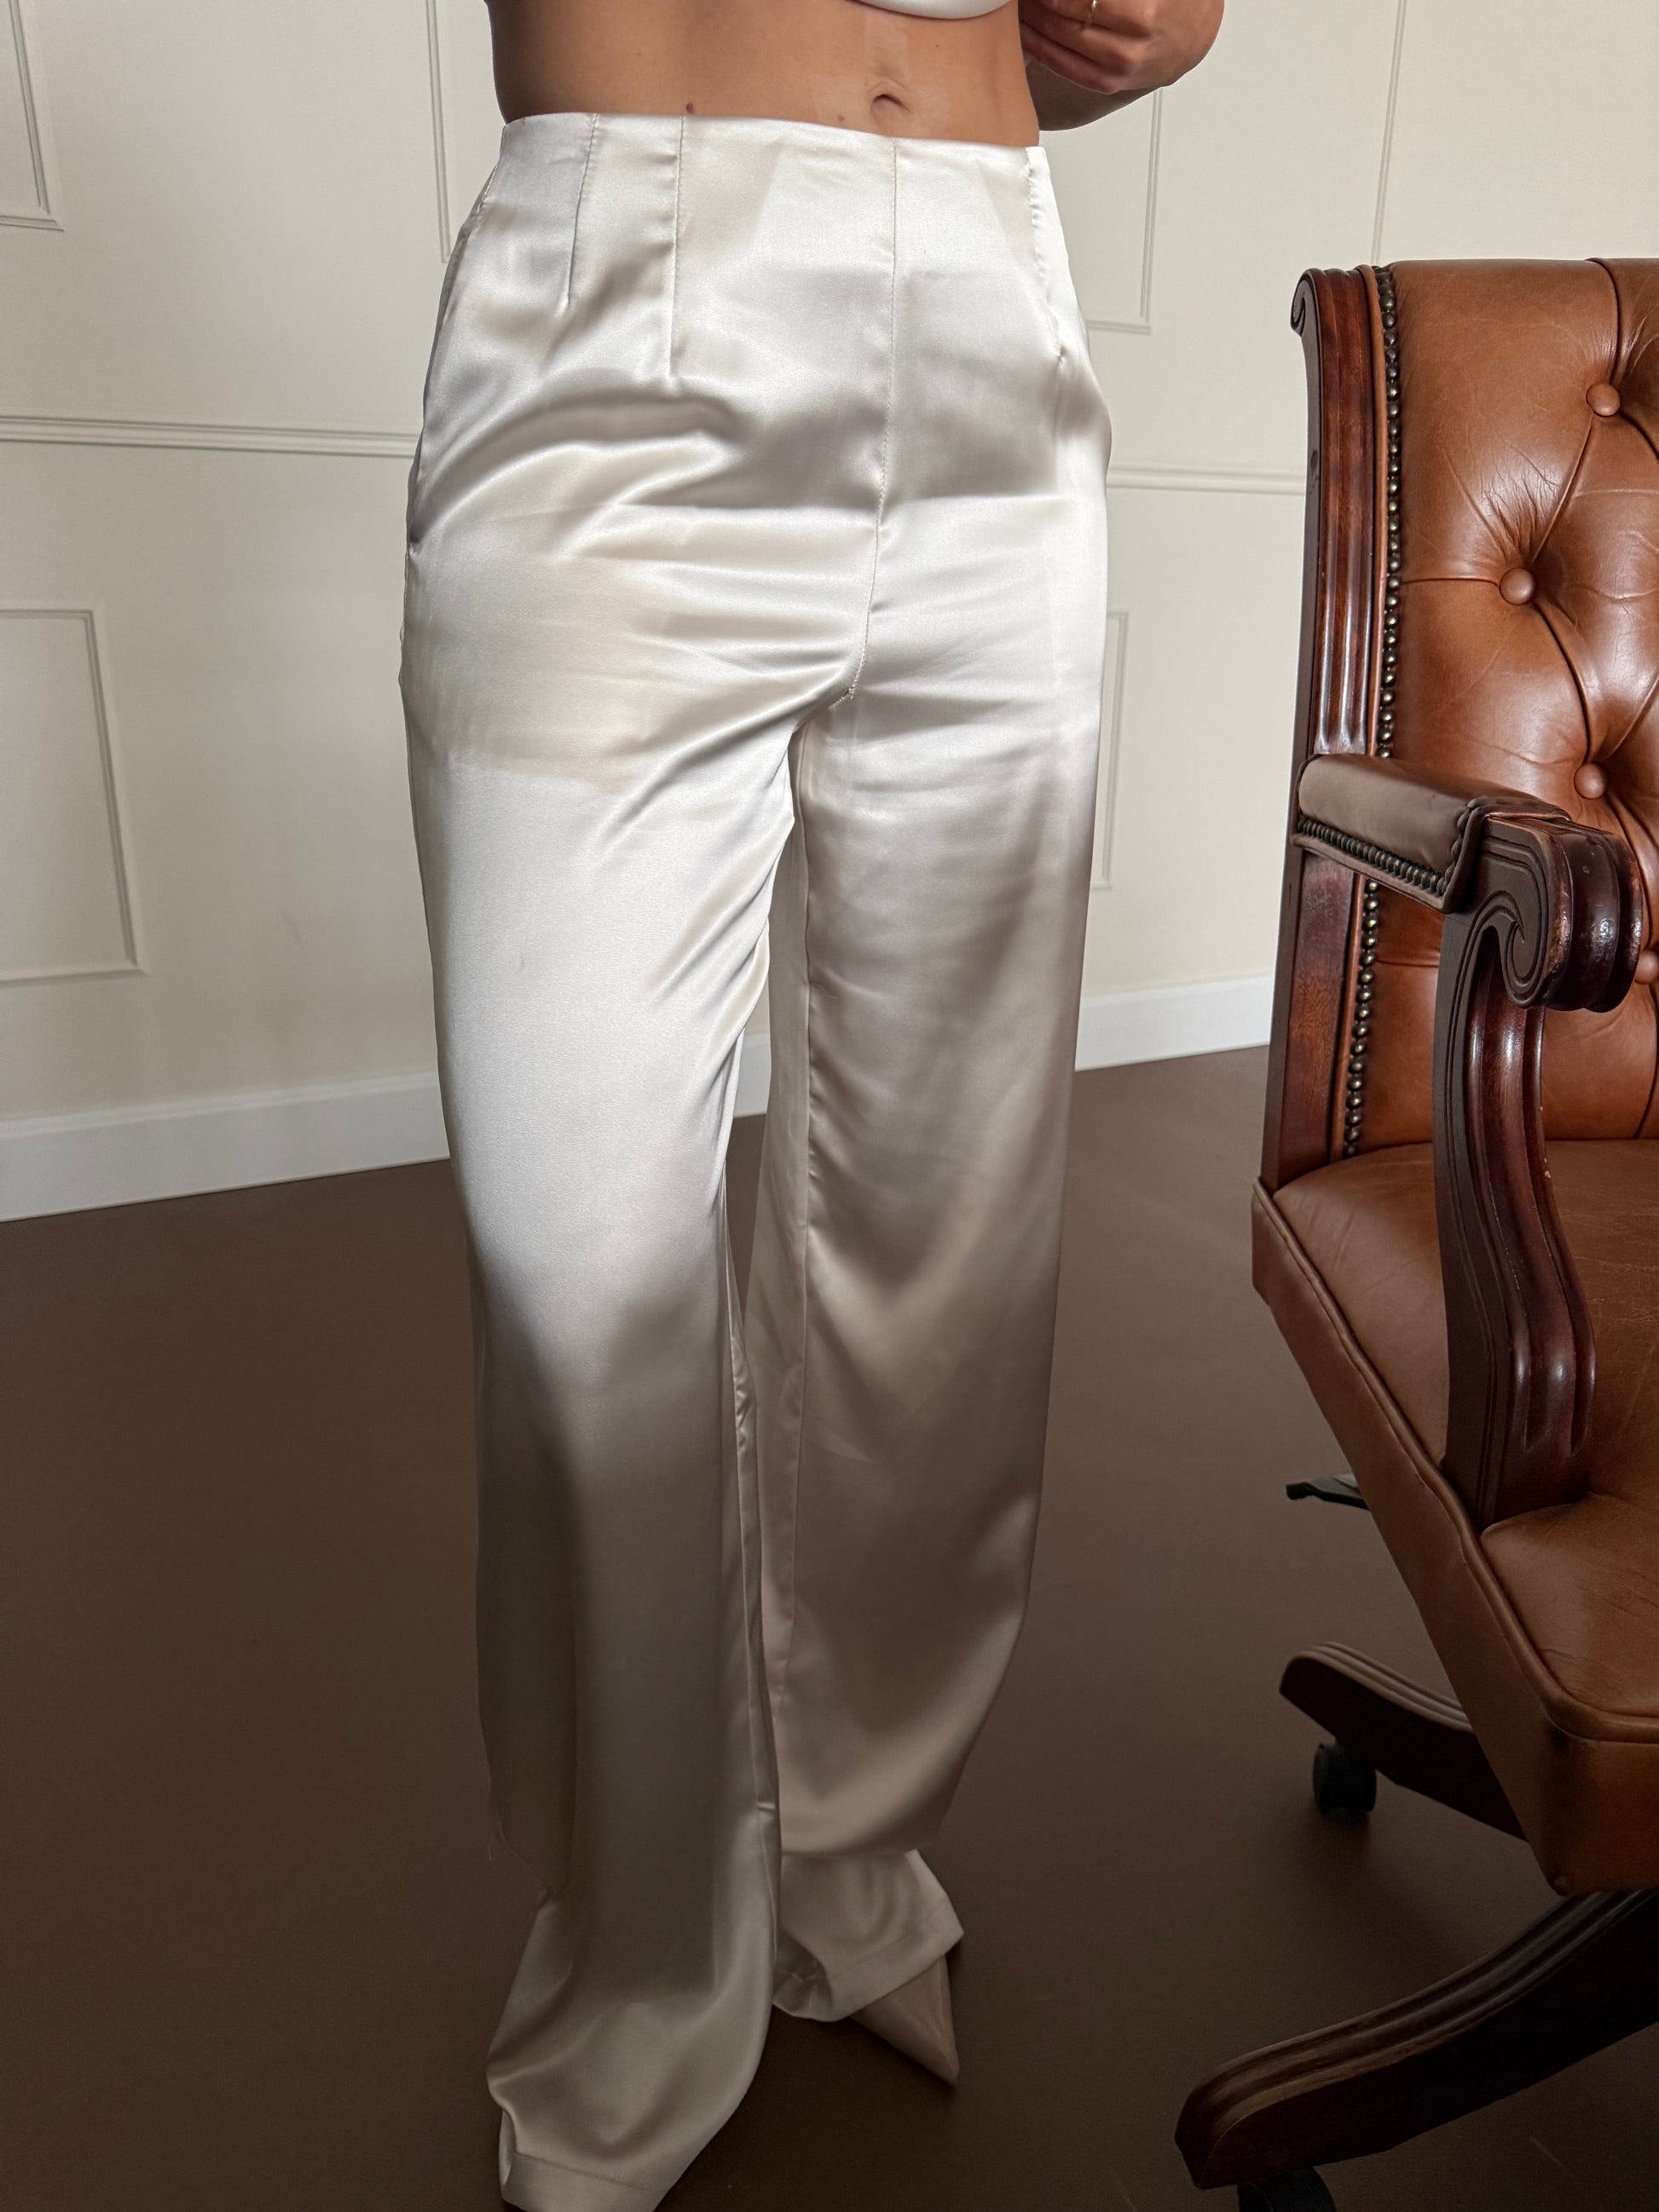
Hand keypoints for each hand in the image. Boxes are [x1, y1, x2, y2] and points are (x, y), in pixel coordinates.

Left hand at [1019, 0, 1223, 102]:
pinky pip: (1064, 67)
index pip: (1079, 0)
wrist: (1194, 32)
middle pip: (1064, 18)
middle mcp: (1130, 46)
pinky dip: (1040, 48)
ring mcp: (1119, 69)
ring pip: (1059, 43)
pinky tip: (1026, 32)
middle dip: (1038, 2)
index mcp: (1141, 13)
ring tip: (1020, 5)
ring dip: (1032, 21)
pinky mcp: (1110, 84)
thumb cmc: (1170, 0)